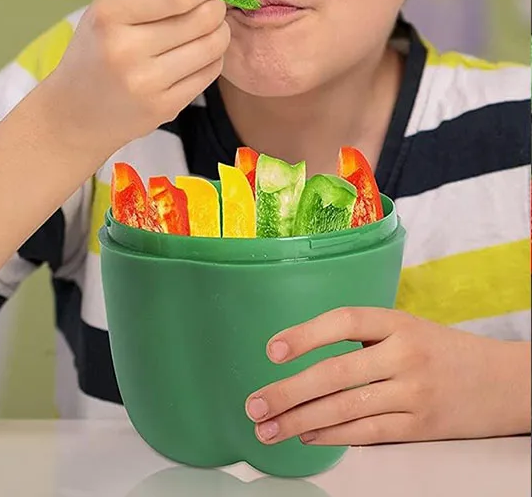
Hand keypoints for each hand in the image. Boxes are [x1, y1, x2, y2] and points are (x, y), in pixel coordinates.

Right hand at [48, 0, 229, 153]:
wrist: (74, 113)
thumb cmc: (96, 50)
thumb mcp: (110, 9)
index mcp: (109, 14)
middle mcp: (125, 49)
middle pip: (201, 18)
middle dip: (216, 6)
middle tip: (212, 4)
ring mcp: (145, 82)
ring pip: (211, 46)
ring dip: (220, 31)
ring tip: (210, 28)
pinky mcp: (162, 108)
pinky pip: (208, 73)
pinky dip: (212, 58)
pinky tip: (199, 53)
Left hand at [245, 307, 531, 445]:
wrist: (503, 382)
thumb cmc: (439, 350)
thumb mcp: (404, 327)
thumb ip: (361, 338)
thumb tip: (300, 357)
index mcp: (397, 322)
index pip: (344, 322)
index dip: (305, 335)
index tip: (272, 351)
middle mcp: (404, 355)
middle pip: (336, 373)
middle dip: (288, 392)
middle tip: (254, 404)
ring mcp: (413, 394)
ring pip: (345, 408)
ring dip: (299, 421)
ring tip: (268, 427)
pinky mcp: (420, 427)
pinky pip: (366, 433)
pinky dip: (331, 435)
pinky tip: (305, 435)